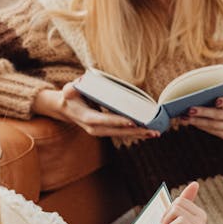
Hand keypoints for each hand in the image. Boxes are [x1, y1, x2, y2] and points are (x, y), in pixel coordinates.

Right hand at [33, 83, 159, 139]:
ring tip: (155, 133)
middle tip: (151, 131)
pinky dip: (136, 133)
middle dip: (135, 132)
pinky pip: (122, 134)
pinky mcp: (107, 131)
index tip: (131, 122)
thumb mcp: (69, 90)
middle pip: (117, 132)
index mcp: (87, 118)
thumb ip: (70, 89)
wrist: (67, 109)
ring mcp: (101, 132)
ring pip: (122, 135)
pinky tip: (148, 132)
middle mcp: (95, 129)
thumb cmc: (71, 96)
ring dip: (139, 135)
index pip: (103, 121)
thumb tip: (72, 88)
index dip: (117, 122)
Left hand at [159, 180, 206, 223]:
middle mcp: (202, 220)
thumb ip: (186, 203)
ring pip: (178, 220)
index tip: (163, 223)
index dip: (167, 212)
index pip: (179, 202)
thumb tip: (195, 183)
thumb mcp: (181, 221)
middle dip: (165, 221)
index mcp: (198, 213)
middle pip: (177, 208)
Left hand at [178, 96, 222, 150]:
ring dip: (198, 122)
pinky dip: (202, 127)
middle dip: (203, 112)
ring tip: (185, 118)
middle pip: (219, 115)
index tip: (216, 101)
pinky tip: (193, 123)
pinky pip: (214, 132)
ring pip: (214, 126)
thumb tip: (204, 100)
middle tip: (189, 110)